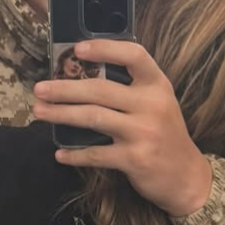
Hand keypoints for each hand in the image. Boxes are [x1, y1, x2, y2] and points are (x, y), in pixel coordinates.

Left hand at [33, 40, 213, 216]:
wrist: (186, 176)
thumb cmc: (165, 135)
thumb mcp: (158, 104)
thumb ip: (133, 88)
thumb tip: (84, 74)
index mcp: (158, 85)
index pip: (133, 55)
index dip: (105, 48)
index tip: (77, 49)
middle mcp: (152, 105)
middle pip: (100, 90)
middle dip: (64, 88)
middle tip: (39, 89)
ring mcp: (143, 133)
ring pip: (93, 117)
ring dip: (61, 114)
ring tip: (39, 111)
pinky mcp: (134, 159)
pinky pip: (96, 154)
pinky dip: (75, 154)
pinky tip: (60, 153)